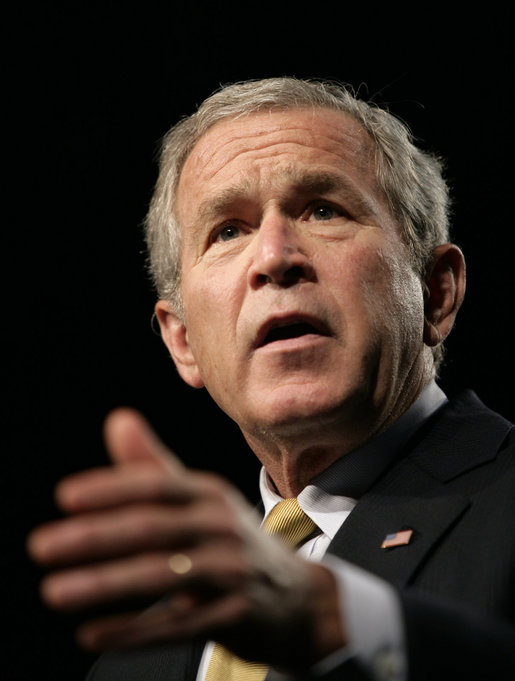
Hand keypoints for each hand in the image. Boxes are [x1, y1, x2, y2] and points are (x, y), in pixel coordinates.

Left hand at [27, 409, 345, 670]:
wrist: (299, 598)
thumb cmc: (232, 543)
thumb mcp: (199, 501)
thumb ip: (153, 466)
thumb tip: (116, 418)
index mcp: (209, 495)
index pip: (158, 485)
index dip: (112, 489)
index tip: (65, 496)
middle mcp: (223, 527)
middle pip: (154, 528)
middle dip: (95, 537)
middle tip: (41, 546)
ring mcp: (234, 571)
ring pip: (163, 575)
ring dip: (105, 584)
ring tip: (54, 591)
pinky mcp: (238, 615)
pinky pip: (180, 624)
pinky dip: (135, 630)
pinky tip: (91, 633)